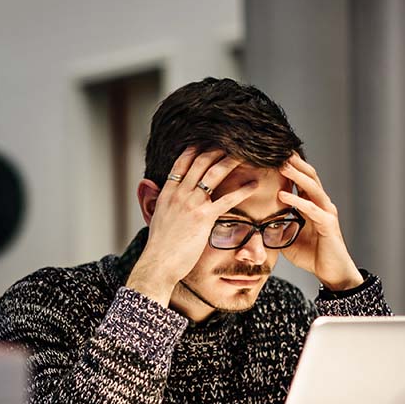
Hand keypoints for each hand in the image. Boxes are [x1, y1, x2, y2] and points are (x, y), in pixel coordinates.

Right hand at [127, 148, 259, 305]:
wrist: (158, 262)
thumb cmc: (159, 245)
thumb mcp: (155, 217)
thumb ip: (158, 200)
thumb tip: (151, 188)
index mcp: (167, 192)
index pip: (181, 162)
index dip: (196, 149)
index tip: (207, 141)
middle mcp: (179, 193)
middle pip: (200, 162)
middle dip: (217, 149)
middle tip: (232, 143)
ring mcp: (192, 204)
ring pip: (214, 174)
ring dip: (230, 161)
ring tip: (246, 154)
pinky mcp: (204, 218)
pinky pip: (227, 199)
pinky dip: (242, 190)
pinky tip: (254, 185)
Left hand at [277, 153, 363, 290]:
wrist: (331, 272)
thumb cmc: (312, 255)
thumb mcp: (287, 238)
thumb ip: (276, 227)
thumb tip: (255, 223)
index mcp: (312, 205)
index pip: (302, 180)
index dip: (290, 168)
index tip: (273, 156)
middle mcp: (321, 205)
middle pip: (309, 176)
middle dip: (295, 163)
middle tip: (278, 150)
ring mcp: (326, 213)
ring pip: (312, 188)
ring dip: (297, 175)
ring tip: (282, 165)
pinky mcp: (328, 225)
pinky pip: (311, 209)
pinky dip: (297, 201)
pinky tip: (283, 195)